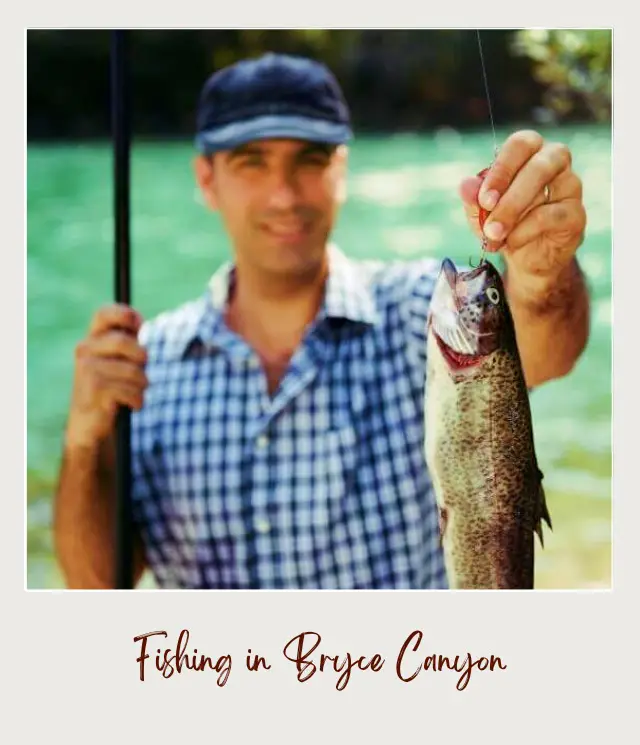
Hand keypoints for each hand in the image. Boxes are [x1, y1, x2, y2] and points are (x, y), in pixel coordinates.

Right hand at [66, 304, 147, 450]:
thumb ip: (128, 342)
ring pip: (133, 370)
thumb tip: (140, 322)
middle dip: (142, 359)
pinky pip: (131, 390)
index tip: (140, 327)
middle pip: (124, 342)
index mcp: (92, 339)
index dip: (125, 315)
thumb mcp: (119, 362)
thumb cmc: (111, 388)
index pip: (104, 313)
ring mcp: (87, 369)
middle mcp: (85, 349)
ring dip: (142, 385)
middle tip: (141, 372)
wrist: (91, 423)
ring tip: (134, 393)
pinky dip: (138, 400)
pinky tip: (130, 405)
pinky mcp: (94, 389)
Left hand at [459, 130, 585, 287]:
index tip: (484, 199)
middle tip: (488, 218)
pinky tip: (511, 242)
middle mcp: (555, 162)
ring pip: (546, 186)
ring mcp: (570, 187)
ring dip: (513, 212)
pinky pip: (552, 216)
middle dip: (508, 194)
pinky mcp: (577, 215)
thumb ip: (474, 198)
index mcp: (530, 153)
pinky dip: (525, 231)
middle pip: (538, 164)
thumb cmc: (504, 224)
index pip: (521, 144)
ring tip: (493, 234)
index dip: (501, 170)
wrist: (526, 259)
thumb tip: (465, 185)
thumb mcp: (482, 213)